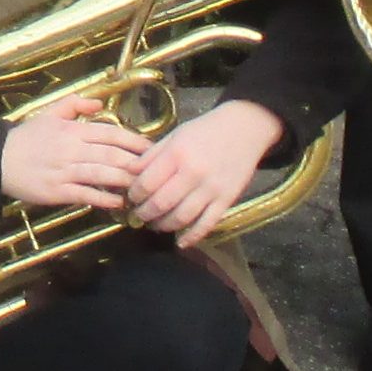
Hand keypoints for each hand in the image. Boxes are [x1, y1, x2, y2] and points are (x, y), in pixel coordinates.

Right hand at [0, 99, 149, 212]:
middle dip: (135, 163)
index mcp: (72, 130)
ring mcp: (64, 171)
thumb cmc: (26, 137)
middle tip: (153, 171)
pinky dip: (103, 198)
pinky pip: (85, 194)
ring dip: (123, 180)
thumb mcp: (49, 113)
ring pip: (101, 174)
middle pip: (111, 155)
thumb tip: (99, 103)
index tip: (150, 148)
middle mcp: (71, 149)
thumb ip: (75, 104)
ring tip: (140, 186)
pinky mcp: (57, 191)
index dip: (133, 141)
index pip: (110, 133)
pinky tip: (118, 202)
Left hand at [124, 99, 283, 238]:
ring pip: (181, 218)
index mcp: (177, 154)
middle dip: (145, 214)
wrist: (243, 128)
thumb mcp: (174, 136)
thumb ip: (151, 156)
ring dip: (164, 226)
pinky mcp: (226, 200)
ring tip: (156, 224)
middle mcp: (193, 173)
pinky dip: (192, 237)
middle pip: (161, 203)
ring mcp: (211, 189)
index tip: (131, 198)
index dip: (134, 195)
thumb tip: (127, 172)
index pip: (146, 183)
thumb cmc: (205, 131)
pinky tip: (181, 242)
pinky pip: (206, 224)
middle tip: (139, 215)